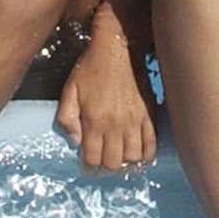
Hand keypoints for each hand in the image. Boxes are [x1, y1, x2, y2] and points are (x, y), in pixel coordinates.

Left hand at [55, 15, 156, 172]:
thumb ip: (66, 119)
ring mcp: (135, 120)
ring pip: (133, 158)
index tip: (86, 167)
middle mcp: (116, 124)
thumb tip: (75, 142)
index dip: (88, 169)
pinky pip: (151, 144)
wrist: (118, 48)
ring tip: (118, 162)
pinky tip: (138, 157)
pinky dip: (146, 157)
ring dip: (125, 165)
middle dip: (105, 169)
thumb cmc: (90, 68)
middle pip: (114, 163)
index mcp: (95, 120)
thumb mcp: (69, 90)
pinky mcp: (149, 114)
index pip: (92, 159)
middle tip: (101, 165)